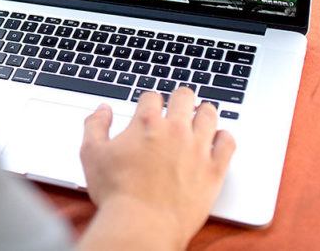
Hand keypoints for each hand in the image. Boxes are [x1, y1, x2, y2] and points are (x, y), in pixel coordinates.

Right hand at [76, 88, 235, 250]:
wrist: (142, 224)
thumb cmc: (116, 192)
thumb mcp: (91, 154)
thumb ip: (95, 125)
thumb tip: (103, 109)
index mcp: (145, 122)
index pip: (152, 96)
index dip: (150, 100)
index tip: (150, 108)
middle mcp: (175, 130)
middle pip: (184, 97)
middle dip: (179, 98)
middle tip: (177, 105)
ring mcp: (197, 148)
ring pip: (209, 115)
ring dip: (203, 112)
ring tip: (200, 115)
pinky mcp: (214, 169)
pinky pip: (228, 143)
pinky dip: (224, 137)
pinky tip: (218, 139)